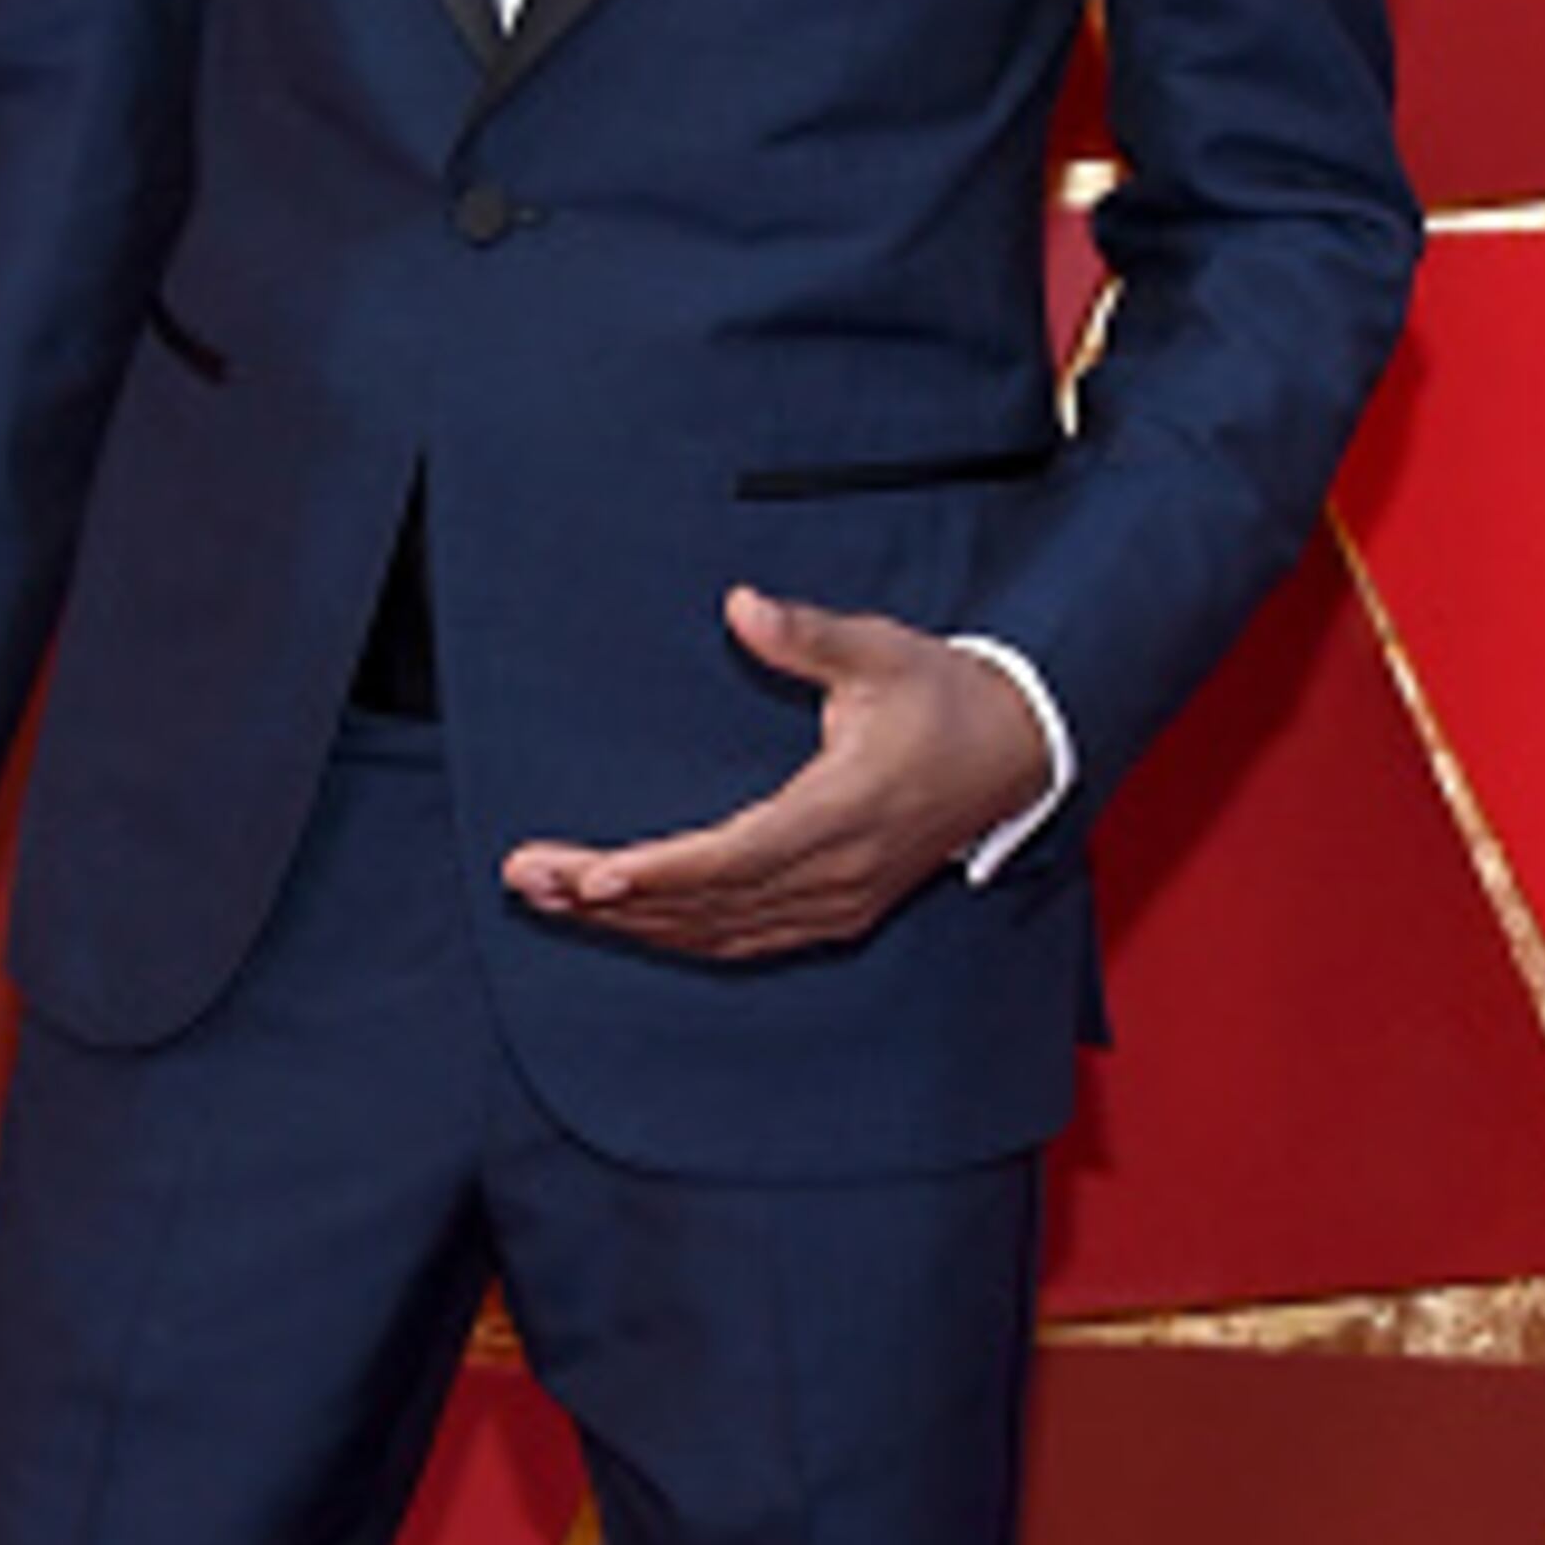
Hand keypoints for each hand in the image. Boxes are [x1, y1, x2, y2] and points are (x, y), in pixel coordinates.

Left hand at [499, 591, 1050, 961]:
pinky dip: (675, 933)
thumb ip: (807, 635)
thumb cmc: (944, 696)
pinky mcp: (835, 913)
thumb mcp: (881, 650)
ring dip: (629, 920)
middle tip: (527, 877)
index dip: (661, 873)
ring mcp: (836, 902)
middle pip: (707, 903)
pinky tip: (621, 920)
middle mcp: (837, 874)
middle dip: (611, 898)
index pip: (736, 856)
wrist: (1016, 752)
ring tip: (546, 894)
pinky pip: (741, 939)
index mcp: (845, 812)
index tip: (594, 877)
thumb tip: (741, 606)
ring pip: (715, 930)